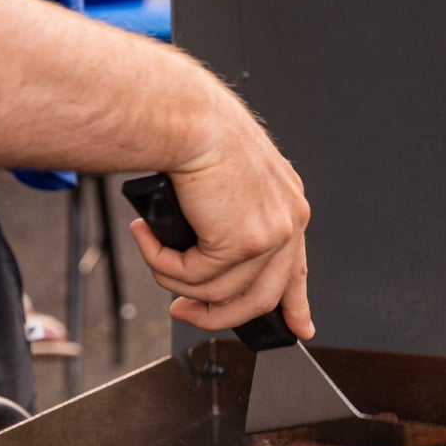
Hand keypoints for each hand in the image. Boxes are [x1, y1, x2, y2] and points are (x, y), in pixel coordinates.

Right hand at [129, 84, 313, 338]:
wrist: (188, 116)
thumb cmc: (197, 132)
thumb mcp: (225, 181)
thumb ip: (230, 219)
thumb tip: (206, 258)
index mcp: (287, 204)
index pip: (297, 267)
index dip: (295, 304)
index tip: (298, 329)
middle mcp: (288, 219)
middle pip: (261, 297)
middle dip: (217, 316)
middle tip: (184, 312)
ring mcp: (271, 234)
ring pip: (221, 293)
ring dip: (176, 282)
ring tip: (152, 254)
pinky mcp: (244, 242)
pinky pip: (196, 277)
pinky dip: (163, 264)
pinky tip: (147, 238)